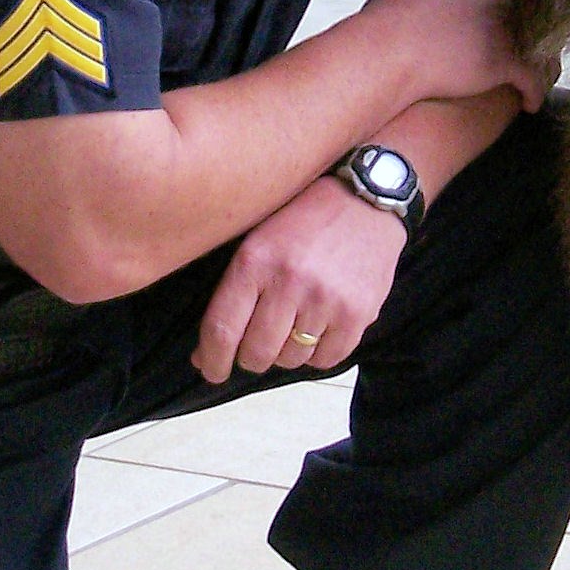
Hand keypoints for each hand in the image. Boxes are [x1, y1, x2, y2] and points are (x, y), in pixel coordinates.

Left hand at [193, 176, 406, 382]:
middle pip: (257, 353)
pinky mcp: (358, 313)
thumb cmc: (302, 220)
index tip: (211, 370)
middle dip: (251, 357)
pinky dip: (317, 353)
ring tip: (293, 326)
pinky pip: (326, 359)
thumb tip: (203, 356)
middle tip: (255, 346)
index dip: (211, 360)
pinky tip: (318, 329)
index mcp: (255, 260)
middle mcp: (290, 282)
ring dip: (286, 353)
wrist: (366, 200)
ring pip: (291, 360)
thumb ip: (230, 294)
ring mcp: (327, 300)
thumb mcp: (256, 240)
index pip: (222, 329)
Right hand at [360, 0, 554, 112]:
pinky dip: (533, 93)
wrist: (389, 48)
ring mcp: (505, 26)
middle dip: (545, 17)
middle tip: (543, 34)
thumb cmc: (389, 18)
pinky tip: (528, 103)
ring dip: (542, 58)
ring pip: (545, 41)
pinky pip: (534, 79)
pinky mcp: (505, 61)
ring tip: (537, 73)